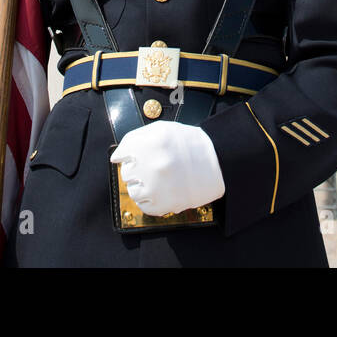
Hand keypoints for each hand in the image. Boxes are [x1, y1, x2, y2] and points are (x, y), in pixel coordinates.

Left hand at [110, 121, 224, 215]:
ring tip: (154, 180)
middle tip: (148, 167)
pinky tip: (159, 191)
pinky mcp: (164, 204)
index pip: (123, 152)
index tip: (128, 157)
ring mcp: (158, 186)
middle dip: (135, 170)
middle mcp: (153, 164)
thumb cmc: (191, 144)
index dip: (125, 155)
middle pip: (127, 172)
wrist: (218, 162)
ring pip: (133, 191)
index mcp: (152, 143)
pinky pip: (145, 206)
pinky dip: (149, 200)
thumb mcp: (163, 130)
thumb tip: (118, 155)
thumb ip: (137, 138)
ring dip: (140, 186)